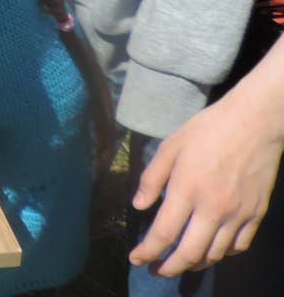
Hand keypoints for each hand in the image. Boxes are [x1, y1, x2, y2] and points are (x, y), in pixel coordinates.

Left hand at [130, 91, 283, 275]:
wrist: (254, 122)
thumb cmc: (207, 130)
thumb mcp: (171, 146)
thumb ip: (152, 178)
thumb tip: (139, 206)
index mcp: (187, 189)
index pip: (163, 233)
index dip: (147, 251)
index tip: (136, 259)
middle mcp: (213, 208)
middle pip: (189, 253)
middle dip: (169, 268)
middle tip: (156, 270)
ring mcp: (238, 214)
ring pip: (216, 254)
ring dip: (195, 263)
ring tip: (181, 261)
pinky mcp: (257, 214)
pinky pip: (239, 245)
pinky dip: (224, 254)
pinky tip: (212, 249)